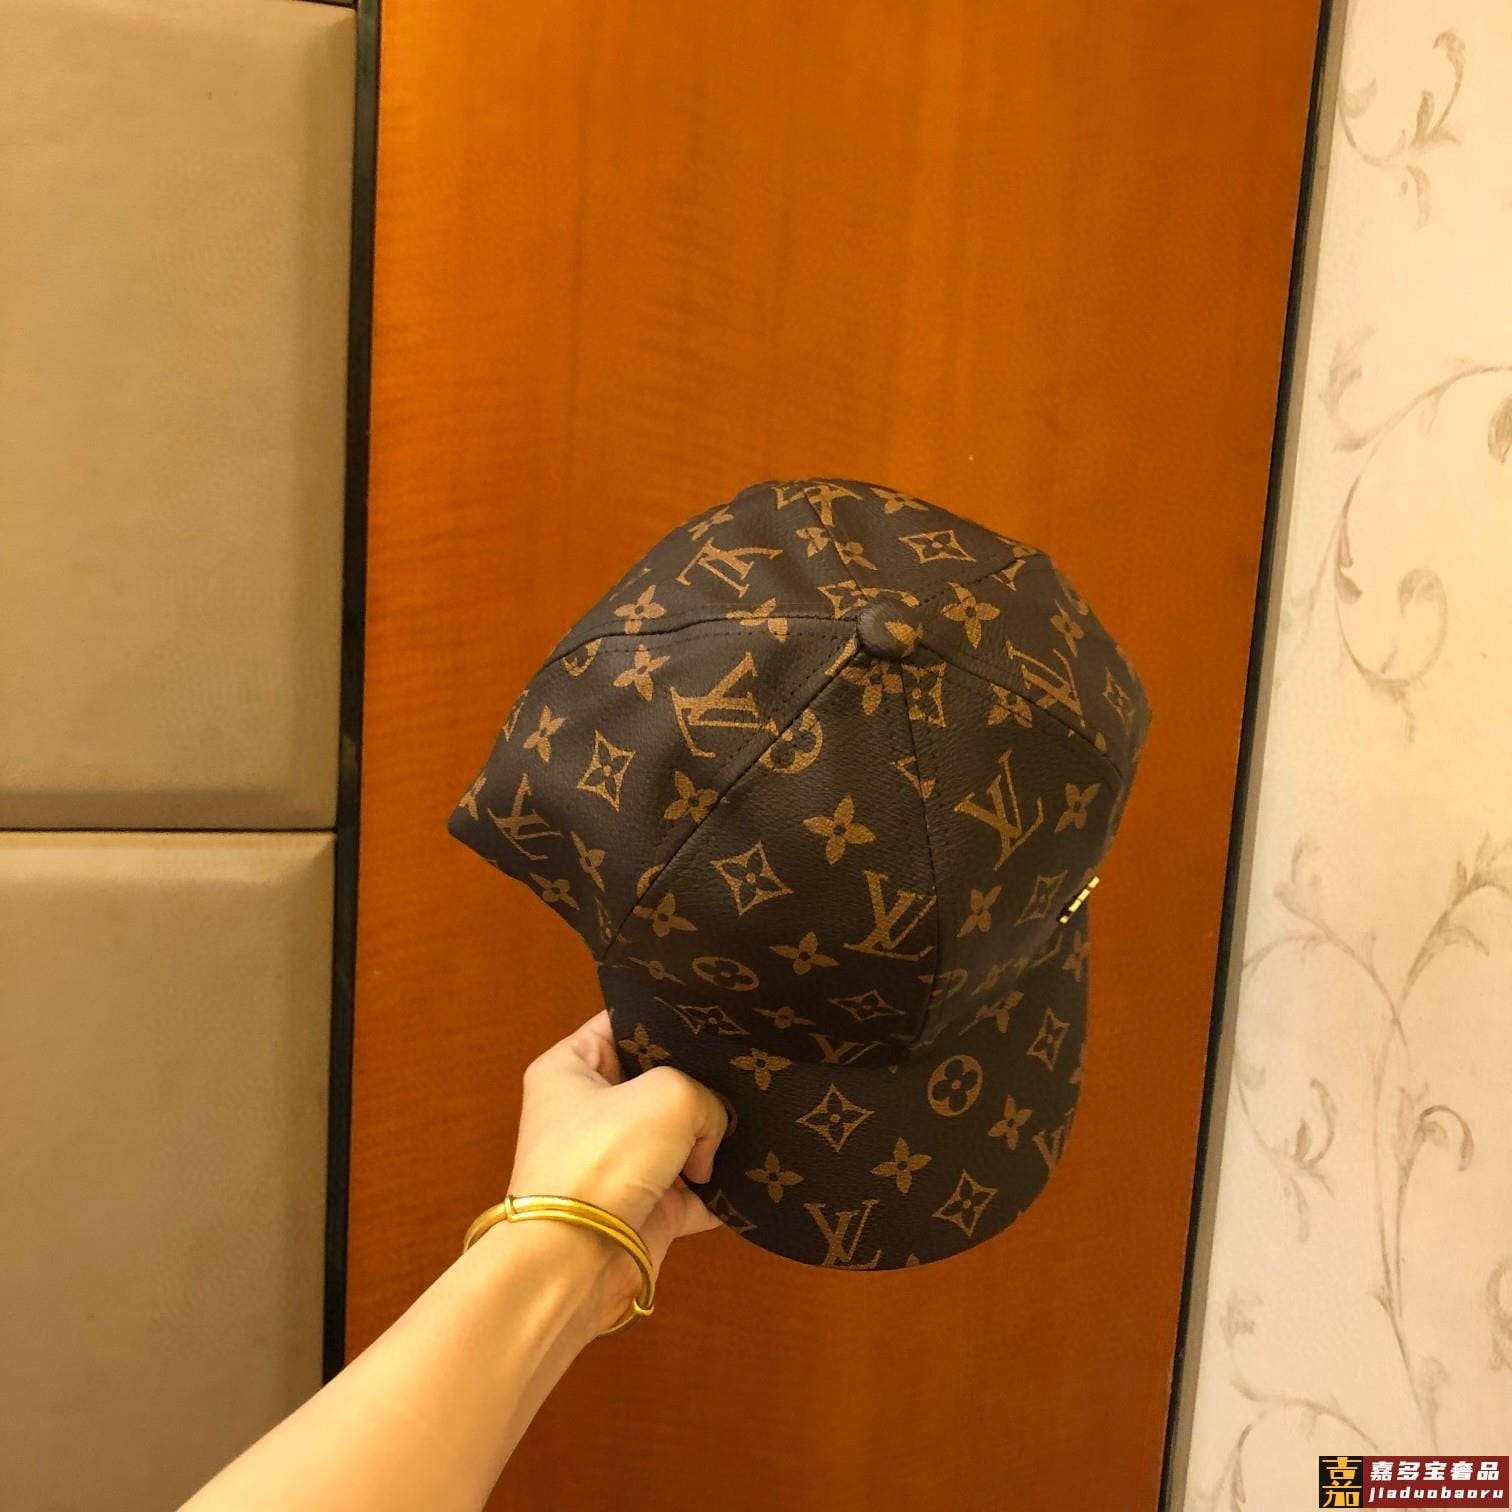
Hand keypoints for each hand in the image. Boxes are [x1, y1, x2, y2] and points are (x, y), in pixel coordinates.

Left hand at [506, 1008, 728, 1333]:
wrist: (578, 1260)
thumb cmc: (605, 1157)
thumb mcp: (668, 1093)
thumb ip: (704, 1095)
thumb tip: (709, 1137)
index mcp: (569, 1069)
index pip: (621, 1024)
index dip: (666, 1018)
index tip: (714, 1015)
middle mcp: (589, 1114)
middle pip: (658, 1082)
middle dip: (700, 1081)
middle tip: (746, 1067)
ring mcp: (619, 1164)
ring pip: (680, 1138)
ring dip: (715, 1138)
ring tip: (762, 1115)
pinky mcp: (645, 1211)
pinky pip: (695, 1193)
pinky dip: (722, 1191)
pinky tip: (759, 1173)